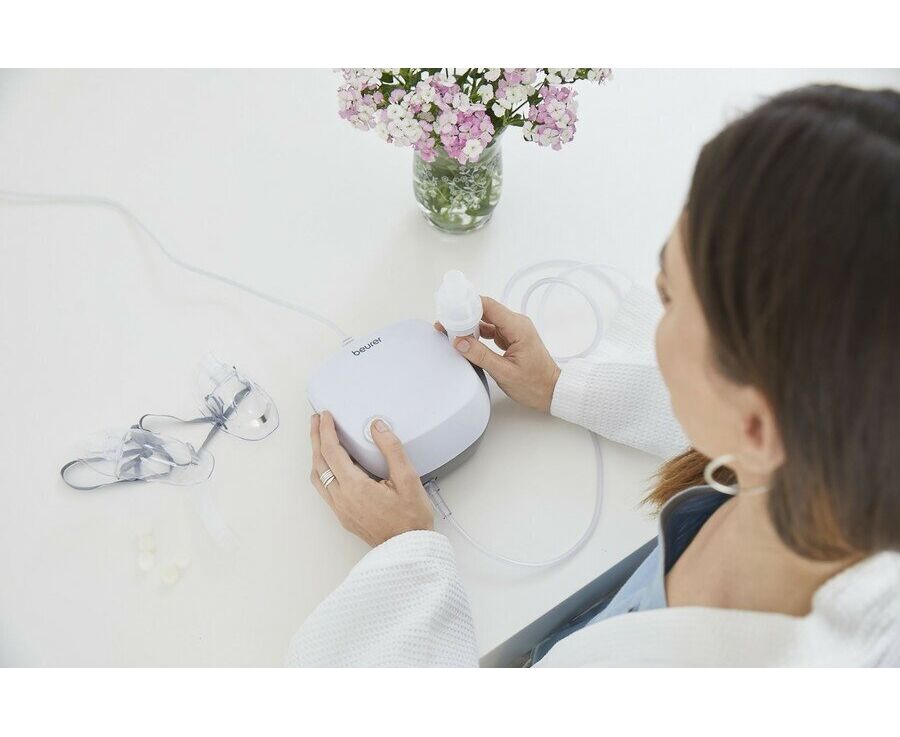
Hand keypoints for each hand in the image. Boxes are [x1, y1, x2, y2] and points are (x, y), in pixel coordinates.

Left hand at [309, 411, 432, 546]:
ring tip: (319, 440)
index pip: (332, 451)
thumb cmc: (410, 519)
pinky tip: (328, 467)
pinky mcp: (343, 516)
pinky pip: (323, 489)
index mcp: (355, 487)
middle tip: (316, 421)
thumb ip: (391, 449)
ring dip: (316, 455)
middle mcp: (342, 498)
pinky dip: (321, 471)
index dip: (327, 430)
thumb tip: (377, 427)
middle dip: (316, 438)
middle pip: (319, 461)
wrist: (408, 548)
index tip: (326, 416)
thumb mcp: (408, 479)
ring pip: (318, 477)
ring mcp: (340, 509)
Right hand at [436, 296, 560, 412]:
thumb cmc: (535, 384)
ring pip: (486, 319)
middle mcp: (516, 324)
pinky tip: (465, 340)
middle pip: (485, 310)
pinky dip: (476, 333)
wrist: (551, 391)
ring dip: (469, 325)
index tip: (450, 310)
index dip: (467, 305)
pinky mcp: (510, 337)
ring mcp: (514, 330)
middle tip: (445, 324)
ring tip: (451, 332)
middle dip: (464, 315)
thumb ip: (480, 356)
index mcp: (518, 327)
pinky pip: (490, 329)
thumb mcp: (504, 372)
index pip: (489, 305)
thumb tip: (459, 342)